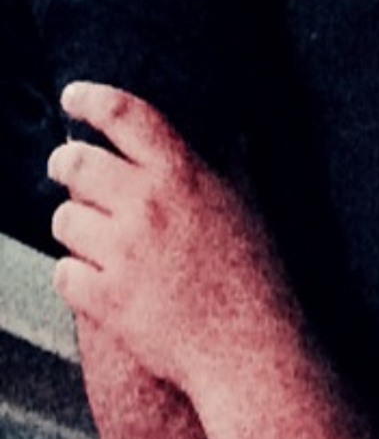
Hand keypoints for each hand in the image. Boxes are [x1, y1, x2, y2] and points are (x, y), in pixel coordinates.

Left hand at [48, 81, 301, 392]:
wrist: (249, 343)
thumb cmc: (254, 267)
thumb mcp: (248, 200)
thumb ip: (231, 158)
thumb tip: (233, 126)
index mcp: (183, 172)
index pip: (125, 115)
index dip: (91, 99)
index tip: (74, 95)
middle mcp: (147, 205)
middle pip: (75, 163)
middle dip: (65, 163)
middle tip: (69, 167)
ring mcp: (122, 253)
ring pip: (63, 218)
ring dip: (75, 224)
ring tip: (100, 235)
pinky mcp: (104, 299)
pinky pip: (62, 271)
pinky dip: (75, 273)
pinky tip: (102, 277)